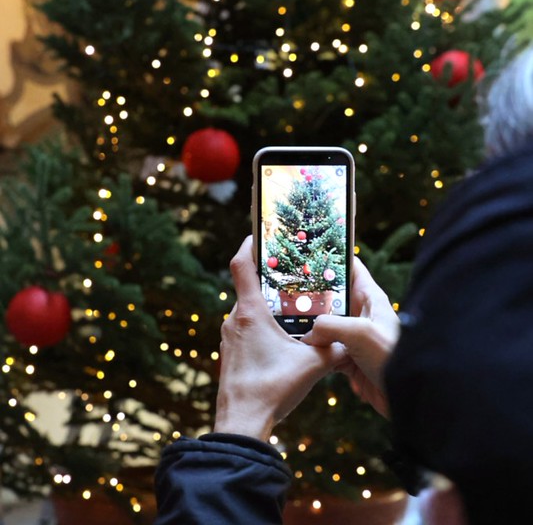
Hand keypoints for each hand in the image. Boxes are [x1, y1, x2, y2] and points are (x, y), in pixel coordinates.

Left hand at [214, 236, 345, 441]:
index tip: (260, 234)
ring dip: (267, 309)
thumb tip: (350, 341)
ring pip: (249, 312)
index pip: (241, 265)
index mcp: (251, 312)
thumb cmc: (272, 389)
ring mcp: (230, 338)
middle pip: (250, 288)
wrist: (241, 424)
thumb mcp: (313, 365)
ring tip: (291, 313)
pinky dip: (262, 328)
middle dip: (271, 283)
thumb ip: (333, 347)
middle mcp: (235, 319)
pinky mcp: (230, 355)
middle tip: (293, 280)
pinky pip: (246, 331)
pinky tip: (281, 343)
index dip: (249, 245)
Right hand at [302, 256, 398, 415]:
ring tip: (287, 322)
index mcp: (370, 299)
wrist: (409, 397)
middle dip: (313, 296)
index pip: (351, 269)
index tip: (311, 252)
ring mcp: (354, 338)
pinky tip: (302, 352)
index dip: (334, 259)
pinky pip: (325, 351)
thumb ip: (329, 326)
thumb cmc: (393, 358)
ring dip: (310, 328)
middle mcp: (361, 315)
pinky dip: (314, 352)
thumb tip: (308, 334)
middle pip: (332, 298)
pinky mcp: (349, 360)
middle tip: (288, 291)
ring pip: (325, 327)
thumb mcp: (360, 333)